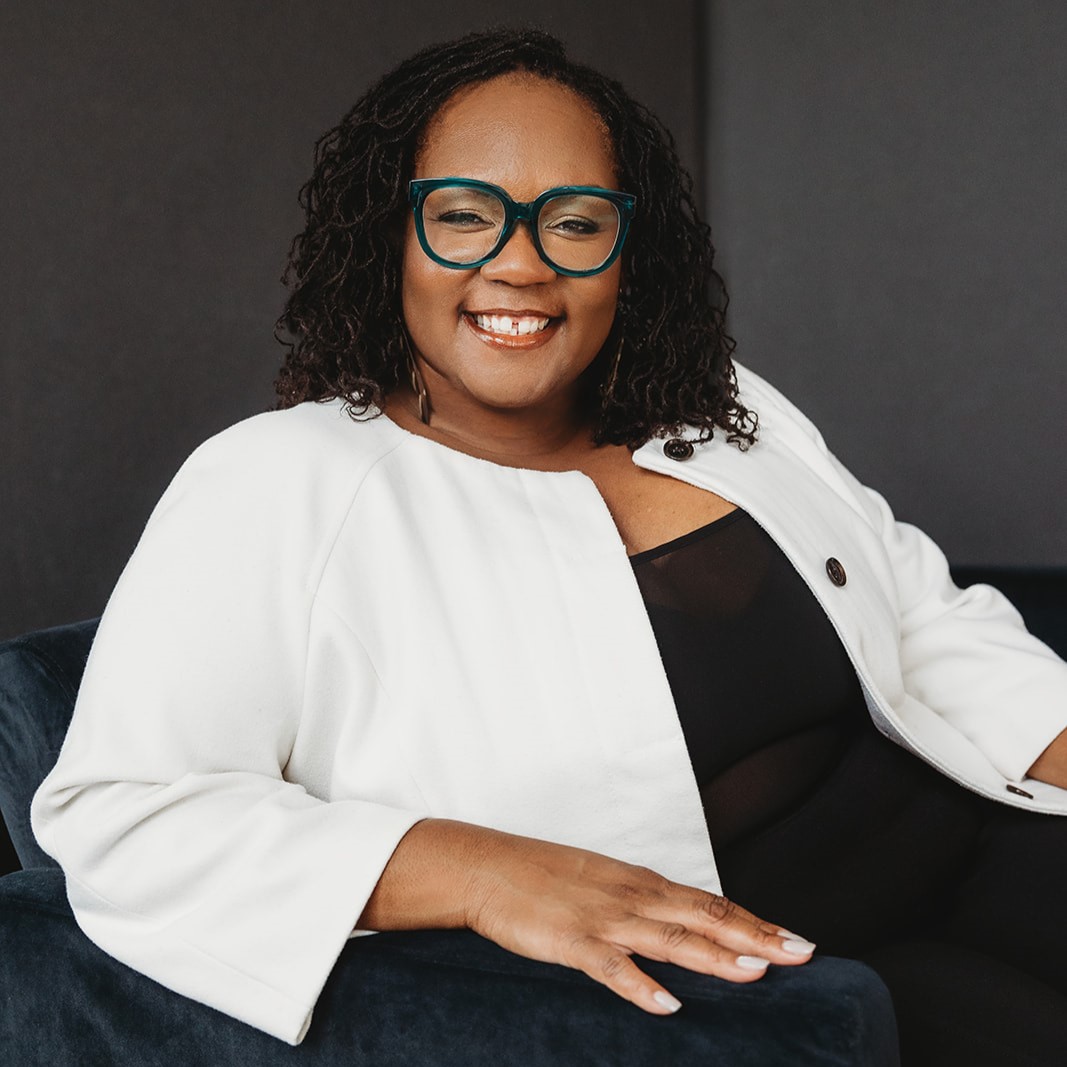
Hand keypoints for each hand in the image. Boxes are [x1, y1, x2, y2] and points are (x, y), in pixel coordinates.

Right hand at [464, 830, 815, 1014]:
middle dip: (757, 937)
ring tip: (758, 972)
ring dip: (716, 956)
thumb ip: (642, 903)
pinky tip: (669, 1006)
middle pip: (705, 917)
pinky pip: (612, 968)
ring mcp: (604, 918)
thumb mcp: (604, 881)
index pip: (711, 903)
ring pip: (671, 940)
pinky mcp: (572, 941)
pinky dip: (642, 987)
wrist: (488, 866)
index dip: (756, 922)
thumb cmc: (544, 875)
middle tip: (802, 953)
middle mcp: (633, 896)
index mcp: (642, 882)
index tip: (796, 938)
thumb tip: (679, 924)